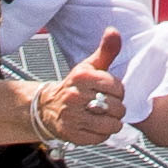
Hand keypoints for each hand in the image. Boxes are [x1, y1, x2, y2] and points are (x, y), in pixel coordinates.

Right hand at [22, 28, 131, 147]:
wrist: (47, 106)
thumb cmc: (76, 85)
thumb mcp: (89, 66)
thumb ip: (106, 50)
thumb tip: (114, 30)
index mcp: (82, 77)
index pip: (117, 87)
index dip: (119, 92)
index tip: (111, 92)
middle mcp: (75, 96)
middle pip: (116, 107)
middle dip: (118, 108)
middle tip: (110, 106)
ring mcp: (72, 116)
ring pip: (111, 124)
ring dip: (113, 123)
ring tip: (106, 117)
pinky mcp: (72, 134)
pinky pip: (100, 137)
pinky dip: (103, 134)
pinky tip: (97, 126)